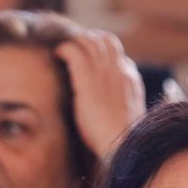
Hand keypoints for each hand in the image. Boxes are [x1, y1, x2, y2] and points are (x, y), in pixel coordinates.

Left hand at [55, 29, 145, 157]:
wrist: (121, 146)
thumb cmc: (122, 141)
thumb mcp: (127, 119)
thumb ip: (121, 105)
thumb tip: (112, 102)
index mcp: (130, 80)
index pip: (118, 56)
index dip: (102, 55)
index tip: (89, 61)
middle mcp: (119, 71)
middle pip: (106, 40)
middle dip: (89, 40)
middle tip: (74, 50)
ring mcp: (104, 73)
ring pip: (89, 41)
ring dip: (75, 43)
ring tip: (63, 52)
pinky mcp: (87, 80)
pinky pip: (74, 51)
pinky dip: (64, 49)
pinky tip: (57, 55)